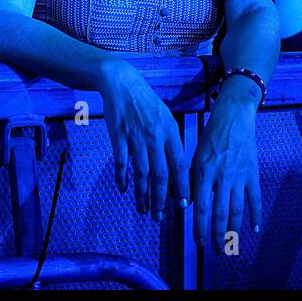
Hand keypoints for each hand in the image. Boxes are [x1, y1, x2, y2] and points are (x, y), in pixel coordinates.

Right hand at [98, 60, 189, 218]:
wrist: (122, 83)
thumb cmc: (146, 102)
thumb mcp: (166, 117)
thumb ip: (171, 142)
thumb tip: (176, 170)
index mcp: (170, 132)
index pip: (180, 166)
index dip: (182, 187)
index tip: (183, 205)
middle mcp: (155, 137)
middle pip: (160, 175)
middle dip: (161, 200)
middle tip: (159, 217)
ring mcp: (136, 137)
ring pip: (141, 174)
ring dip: (143, 195)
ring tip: (143, 210)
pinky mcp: (118, 137)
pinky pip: (121, 163)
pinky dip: (122, 178)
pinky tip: (123, 190)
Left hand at [192, 78, 261, 248]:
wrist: (234, 119)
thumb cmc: (210, 137)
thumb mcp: (194, 156)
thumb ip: (190, 179)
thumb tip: (185, 203)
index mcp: (204, 173)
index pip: (200, 207)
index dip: (199, 227)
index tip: (198, 242)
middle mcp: (221, 178)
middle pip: (219, 213)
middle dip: (216, 235)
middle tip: (216, 250)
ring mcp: (238, 177)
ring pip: (236, 210)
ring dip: (233, 229)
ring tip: (231, 244)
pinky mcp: (252, 174)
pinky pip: (255, 198)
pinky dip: (256, 214)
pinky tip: (254, 228)